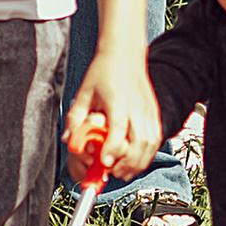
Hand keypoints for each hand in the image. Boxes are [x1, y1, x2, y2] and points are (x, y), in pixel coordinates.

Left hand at [66, 55, 160, 182]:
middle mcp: (137, 107)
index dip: (112, 151)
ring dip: (138, 162)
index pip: (119, 132)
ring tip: (122, 170)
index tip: (104, 163)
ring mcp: (149, 111)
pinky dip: (147, 154)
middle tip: (112, 172)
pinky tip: (135, 160)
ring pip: (151, 144)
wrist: (124, 53)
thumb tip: (69, 141)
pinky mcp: (154, 113)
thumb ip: (76, 119)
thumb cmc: (103, 71)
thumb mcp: (83, 93)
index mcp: (118, 102)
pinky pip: (156, 139)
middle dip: (127, 164)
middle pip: (139, 143)